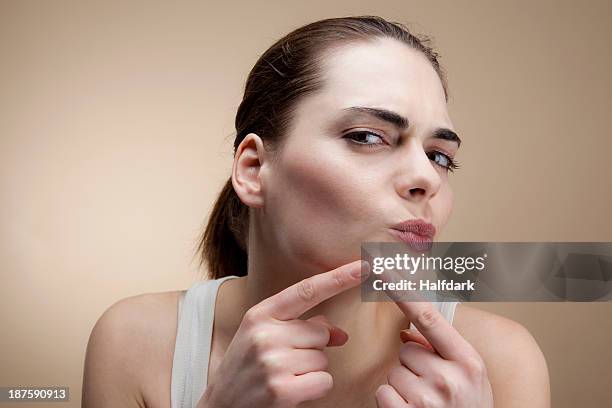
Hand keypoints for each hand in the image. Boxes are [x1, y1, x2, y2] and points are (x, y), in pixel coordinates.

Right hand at [199, 260, 368, 407]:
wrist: (220, 404)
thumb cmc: (247, 367)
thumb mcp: (265, 337)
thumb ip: (300, 327)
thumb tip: (341, 335)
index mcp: (260, 314)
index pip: (307, 290)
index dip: (339, 278)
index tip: (365, 265)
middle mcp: (265, 333)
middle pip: (321, 333)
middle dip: (313, 349)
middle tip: (285, 362)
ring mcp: (272, 361)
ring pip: (323, 358)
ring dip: (311, 370)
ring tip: (283, 377)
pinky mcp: (281, 389)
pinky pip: (324, 381)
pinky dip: (314, 388)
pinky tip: (291, 391)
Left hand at [375, 300, 492, 406]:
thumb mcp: (470, 376)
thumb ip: (443, 349)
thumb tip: (406, 333)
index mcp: (468, 362)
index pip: (430, 319)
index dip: (405, 295)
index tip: (386, 274)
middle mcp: (448, 379)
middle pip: (406, 349)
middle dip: (414, 365)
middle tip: (433, 387)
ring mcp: (427, 400)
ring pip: (394, 372)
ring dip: (403, 386)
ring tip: (426, 402)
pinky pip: (383, 392)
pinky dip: (390, 402)